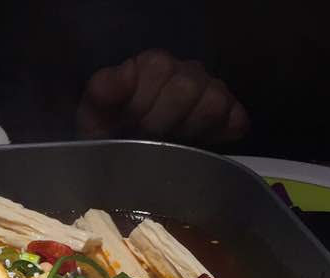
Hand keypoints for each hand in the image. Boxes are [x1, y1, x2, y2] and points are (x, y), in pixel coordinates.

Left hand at [76, 49, 248, 143]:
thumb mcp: (94, 117)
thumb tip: (123, 73)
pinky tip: (195, 145)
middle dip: (159, 122)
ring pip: (212, 103)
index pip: (158, 68)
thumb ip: (102, 92)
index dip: (139, 103)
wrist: (128, 161)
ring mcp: (211, 90)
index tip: (126, 123)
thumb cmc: (109, 136)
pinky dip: (217, 137)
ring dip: (187, 130)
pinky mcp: (231, 114)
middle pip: (186, 88)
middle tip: (145, 138)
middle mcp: (185, 71)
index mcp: (152, 64)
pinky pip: (235, 121)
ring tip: (168, 142)